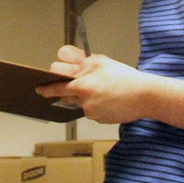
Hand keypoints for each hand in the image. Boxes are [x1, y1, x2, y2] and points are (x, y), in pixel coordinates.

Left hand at [37, 45, 154, 123]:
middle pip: (68, 96)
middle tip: (88, 84)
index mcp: (82, 85)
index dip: (47, 88)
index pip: (57, 88)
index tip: (39, 89)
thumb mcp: (102, 63)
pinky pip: (92, 111)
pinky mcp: (99, 120)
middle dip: (73, 90)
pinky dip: (97, 105)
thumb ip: (82, 63)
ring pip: (81, 103)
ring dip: (87, 97)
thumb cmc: (125, 78)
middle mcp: (83, 101)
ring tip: (106, 90)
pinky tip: (110, 99)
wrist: (144, 96)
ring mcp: (91, 112)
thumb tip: (68, 62)